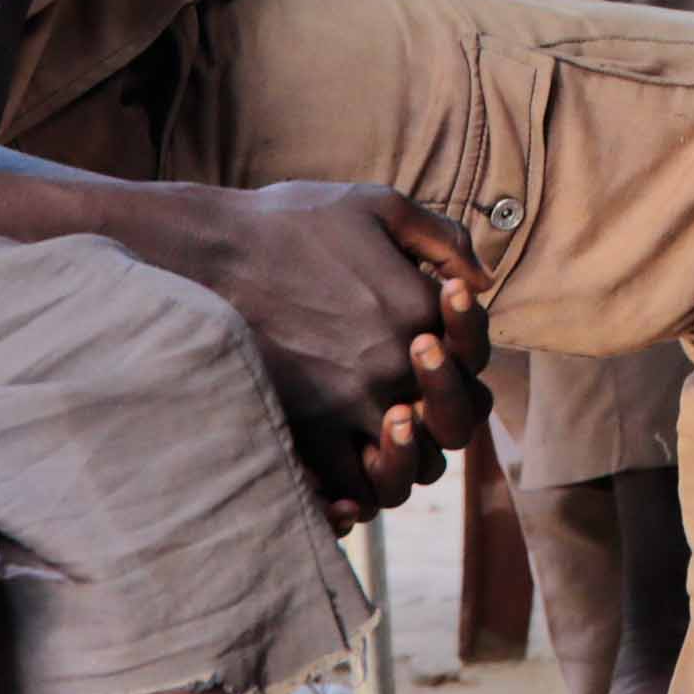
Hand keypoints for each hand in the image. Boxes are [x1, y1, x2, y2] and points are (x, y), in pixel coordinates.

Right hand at [195, 184, 491, 523]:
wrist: (211, 249)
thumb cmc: (295, 220)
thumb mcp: (382, 206)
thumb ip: (444, 239)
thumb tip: (482, 280)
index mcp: (419, 308)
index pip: (474, 356)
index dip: (461, 350)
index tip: (428, 335)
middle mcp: (394, 363)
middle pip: (454, 422)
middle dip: (446, 411)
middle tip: (416, 393)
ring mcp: (350, 402)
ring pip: (410, 468)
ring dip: (410, 457)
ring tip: (386, 433)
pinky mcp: (305, 426)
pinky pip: (350, 484)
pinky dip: (360, 488)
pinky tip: (352, 459)